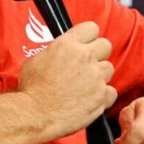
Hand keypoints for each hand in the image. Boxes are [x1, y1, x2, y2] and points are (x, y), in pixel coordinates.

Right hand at [18, 21, 117, 139]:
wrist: (35, 114)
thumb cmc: (31, 89)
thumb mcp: (36, 59)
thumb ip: (55, 51)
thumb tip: (60, 52)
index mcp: (67, 44)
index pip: (91, 28)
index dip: (88, 36)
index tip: (84, 44)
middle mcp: (84, 57)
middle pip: (105, 45)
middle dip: (97, 54)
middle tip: (86, 65)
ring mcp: (95, 76)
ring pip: (109, 68)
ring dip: (99, 75)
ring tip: (85, 85)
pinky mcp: (101, 96)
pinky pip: (111, 91)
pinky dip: (103, 96)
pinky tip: (89, 99)